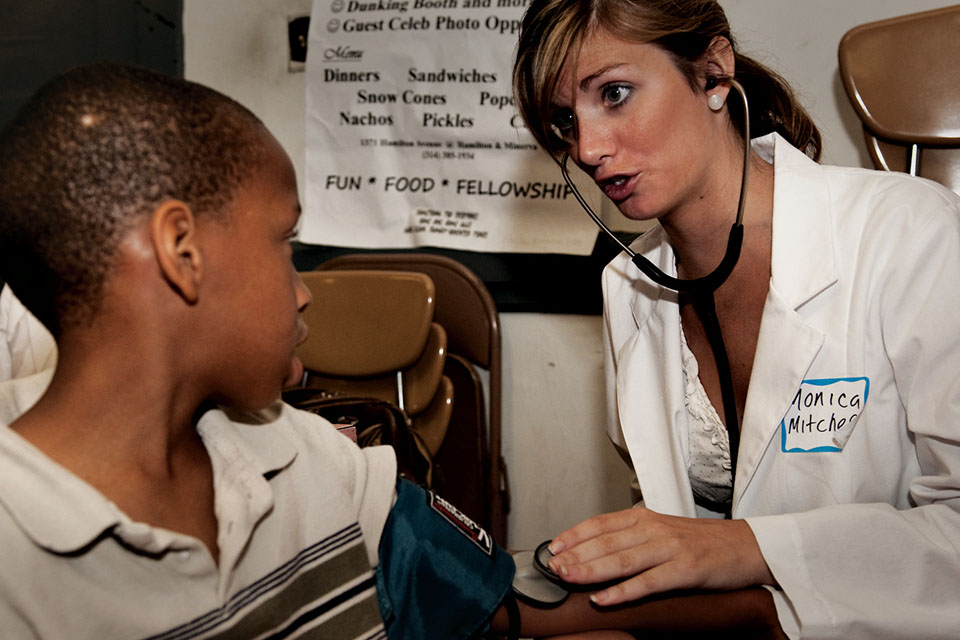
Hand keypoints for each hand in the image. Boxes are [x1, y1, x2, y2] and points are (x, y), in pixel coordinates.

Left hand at [546, 507, 775, 605]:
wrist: (747, 546)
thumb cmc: (703, 542)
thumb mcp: (663, 532)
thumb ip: (633, 538)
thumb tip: (596, 551)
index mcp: (645, 518)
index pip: (601, 523)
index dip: (575, 535)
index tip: (553, 547)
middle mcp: (654, 529)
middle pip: (606, 542)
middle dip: (576, 555)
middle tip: (552, 567)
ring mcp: (669, 549)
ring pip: (622, 560)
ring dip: (591, 570)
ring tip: (569, 578)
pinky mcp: (685, 570)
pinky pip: (648, 582)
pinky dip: (623, 591)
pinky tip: (604, 599)